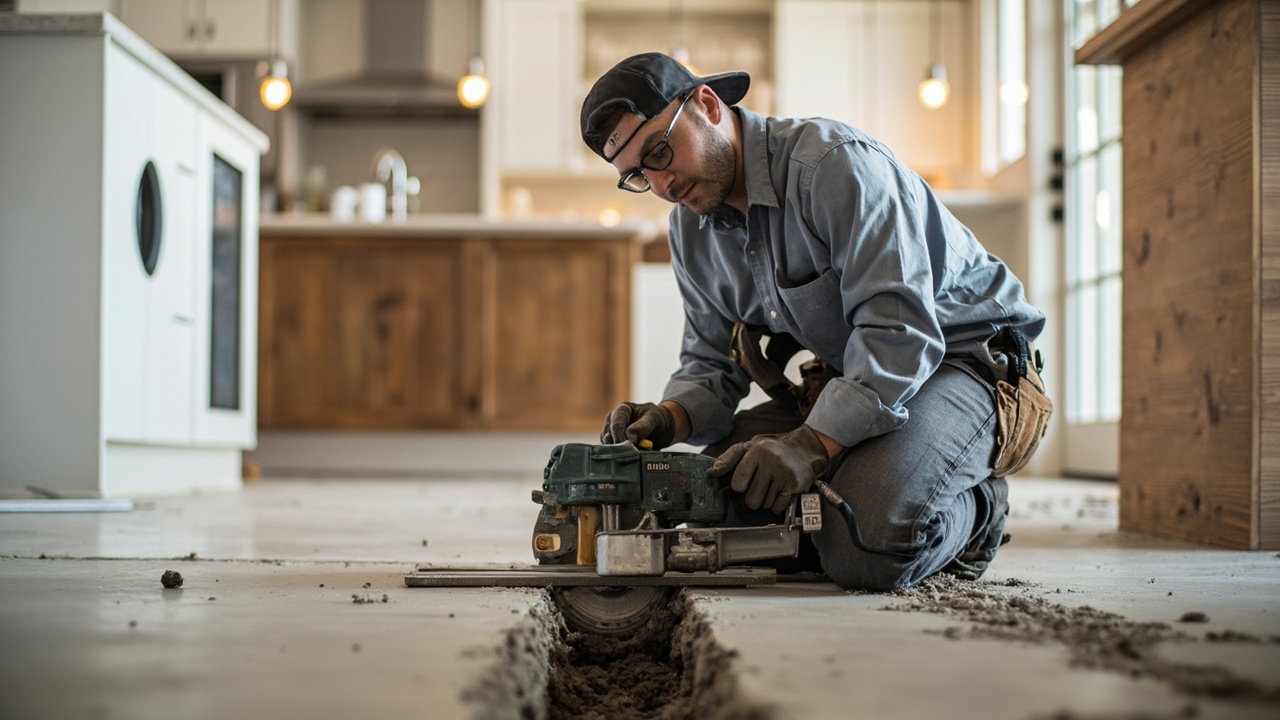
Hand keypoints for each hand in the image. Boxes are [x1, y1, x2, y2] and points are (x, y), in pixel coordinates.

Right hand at [600, 402, 675, 449]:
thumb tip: (629, 437)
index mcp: (621, 410)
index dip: (621, 437)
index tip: (630, 446)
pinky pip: (615, 453)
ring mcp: (612, 433)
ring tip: (639, 451)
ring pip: (610, 447)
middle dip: (622, 447)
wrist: (663, 428)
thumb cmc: (658, 418)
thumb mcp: (654, 419)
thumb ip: (642, 426)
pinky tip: (636, 454)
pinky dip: (625, 456)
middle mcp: (613, 421)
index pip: (616, 425)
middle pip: (609, 437)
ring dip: (623, 452)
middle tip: (635, 452)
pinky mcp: (615, 444)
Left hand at [707, 425, 829, 514]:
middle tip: (761, 485)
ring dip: (766, 500)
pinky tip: (781, 492)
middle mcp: (770, 461)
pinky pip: (778, 507)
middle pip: (751, 499)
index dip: (741, 486)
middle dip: (754, 497)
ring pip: (764, 504)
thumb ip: (729, 458)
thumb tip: (712, 472)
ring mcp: (784, 474)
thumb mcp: (751, 446)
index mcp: (756, 451)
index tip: (746, 481)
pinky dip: (778, 504)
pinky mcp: (795, 484)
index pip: (738, 483)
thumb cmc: (773, 449)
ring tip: (772, 486)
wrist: (806, 448)